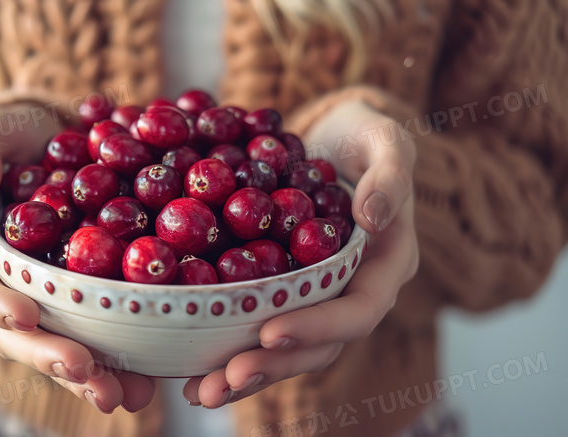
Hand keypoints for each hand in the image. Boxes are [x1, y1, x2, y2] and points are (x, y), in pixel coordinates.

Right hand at [0, 102, 155, 413]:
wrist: (50, 142)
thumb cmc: (13, 137)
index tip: (25, 316)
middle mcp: (7, 285)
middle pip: (18, 334)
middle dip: (49, 356)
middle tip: (85, 372)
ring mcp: (46, 297)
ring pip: (59, 346)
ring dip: (92, 377)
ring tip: (126, 396)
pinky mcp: (83, 299)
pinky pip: (99, 334)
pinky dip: (123, 360)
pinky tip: (152, 380)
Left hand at [183, 101, 418, 407]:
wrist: (335, 136)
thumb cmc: (365, 134)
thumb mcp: (386, 139)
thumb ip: (390, 173)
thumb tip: (375, 218)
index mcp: (385, 265)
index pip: (359, 310)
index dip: (318, 327)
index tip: (269, 332)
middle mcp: (352, 291)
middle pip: (318, 345)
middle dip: (270, 366)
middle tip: (221, 382)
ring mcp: (317, 295)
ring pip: (286, 347)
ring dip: (243, 372)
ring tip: (197, 393)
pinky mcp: (284, 289)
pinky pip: (259, 324)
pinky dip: (228, 348)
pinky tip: (189, 369)